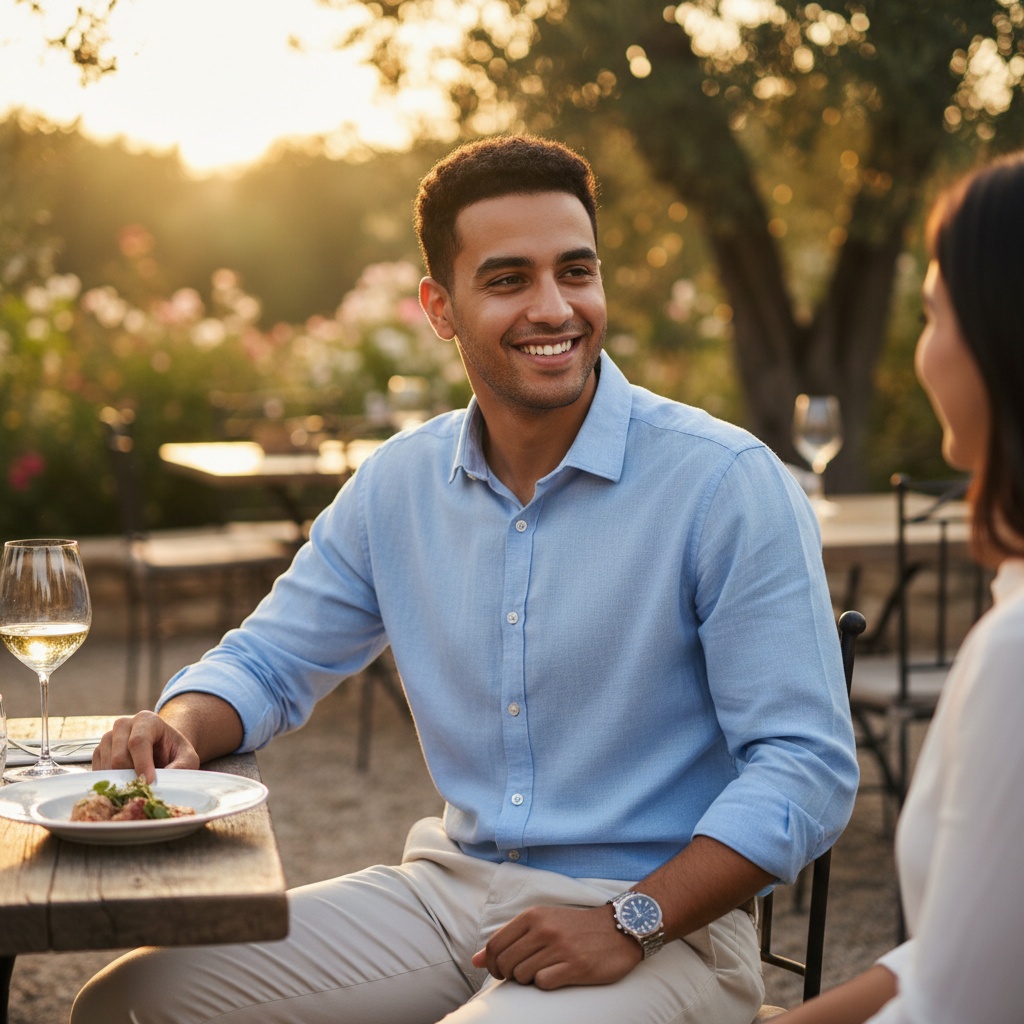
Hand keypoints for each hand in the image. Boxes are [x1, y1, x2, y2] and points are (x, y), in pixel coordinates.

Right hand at [91, 710, 200, 782]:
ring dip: (122, 781)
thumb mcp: (187, 758)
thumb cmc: (175, 753)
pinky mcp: (99, 752)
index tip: (148, 782)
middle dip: (131, 776)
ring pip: (107, 765)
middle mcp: (124, 724)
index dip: (142, 764)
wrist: (162, 750)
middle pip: (119, 756)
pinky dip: (111, 782)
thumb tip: (162, 782)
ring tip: (138, 784)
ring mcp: (108, 737)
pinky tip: (126, 783)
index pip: (138, 741)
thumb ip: (181, 767)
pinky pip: (99, 771)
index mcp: (147, 720)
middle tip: (144, 789)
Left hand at [471, 904, 641, 989]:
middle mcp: (544, 929)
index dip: (492, 964)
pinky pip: (543, 983)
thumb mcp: (541, 922)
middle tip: (521, 976)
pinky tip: (557, 976)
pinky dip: (545, 984)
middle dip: (508, 975)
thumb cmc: (575, 927)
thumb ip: (509, 938)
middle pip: (506, 963)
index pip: (495, 945)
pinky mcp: (575, 966)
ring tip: (543, 972)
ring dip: (528, 980)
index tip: (501, 971)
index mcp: (533, 916)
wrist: (619, 928)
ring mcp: (560, 947)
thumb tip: (476, 961)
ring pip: (522, 975)